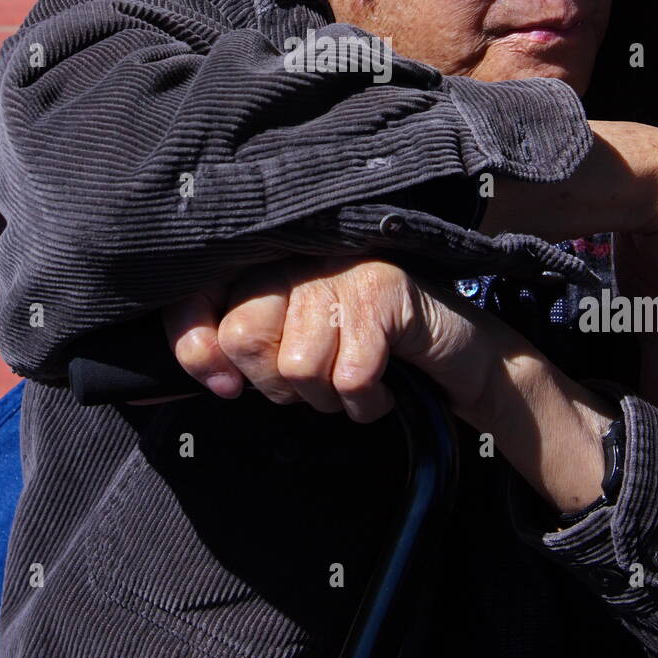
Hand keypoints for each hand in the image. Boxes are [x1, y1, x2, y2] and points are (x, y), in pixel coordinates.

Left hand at [154, 255, 495, 423]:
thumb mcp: (296, 352)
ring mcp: (341, 268)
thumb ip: (246, 355)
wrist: (462, 353)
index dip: (196, 347)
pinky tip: (384, 387)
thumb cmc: (367, 352)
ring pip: (296, 365)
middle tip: (317, 381)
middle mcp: (299, 255)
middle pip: (242, 336)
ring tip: (354, 380)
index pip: (197, 296)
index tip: (225, 386)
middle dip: (277, 386)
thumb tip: (217, 381)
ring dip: (328, 399)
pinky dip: (367, 403)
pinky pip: (348, 377)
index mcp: (267, 264)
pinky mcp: (382, 289)